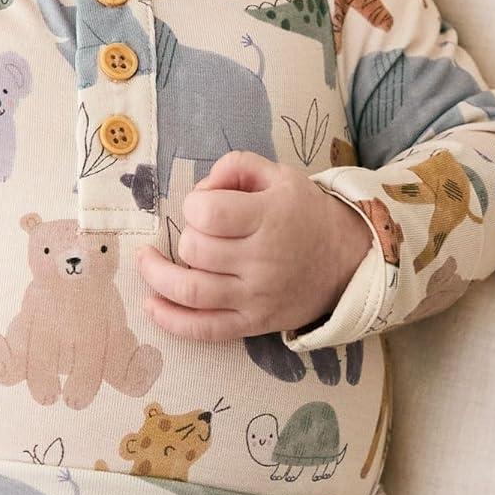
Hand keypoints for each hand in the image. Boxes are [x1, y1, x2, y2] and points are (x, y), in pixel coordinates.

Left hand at [136, 152, 373, 342]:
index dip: (194, 204)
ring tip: (148, 261)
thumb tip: (201, 188)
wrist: (346, 260)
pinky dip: (171, 320)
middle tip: (199, 230)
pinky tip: (151, 305)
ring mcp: (257, 296)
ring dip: (158, 276)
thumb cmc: (304, 212)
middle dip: (186, 235)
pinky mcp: (253, 323)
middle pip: (195, 249)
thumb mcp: (279, 174)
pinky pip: (205, 328)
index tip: (203, 204)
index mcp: (269, 218)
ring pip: (191, 290)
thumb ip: (236, 166)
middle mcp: (263, 260)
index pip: (207, 213)